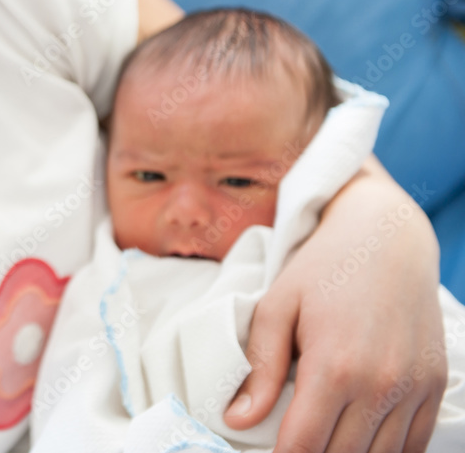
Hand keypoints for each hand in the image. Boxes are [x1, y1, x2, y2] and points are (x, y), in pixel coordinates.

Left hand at [223, 159, 446, 452]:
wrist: (386, 240)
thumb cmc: (323, 270)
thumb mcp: (277, 308)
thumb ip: (260, 368)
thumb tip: (237, 419)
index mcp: (335, 366)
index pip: (303, 445)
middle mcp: (381, 384)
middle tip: (289, 443)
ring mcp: (414, 388)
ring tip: (319, 438)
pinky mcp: (435, 385)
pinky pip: (414, 444)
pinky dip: (385, 450)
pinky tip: (356, 439)